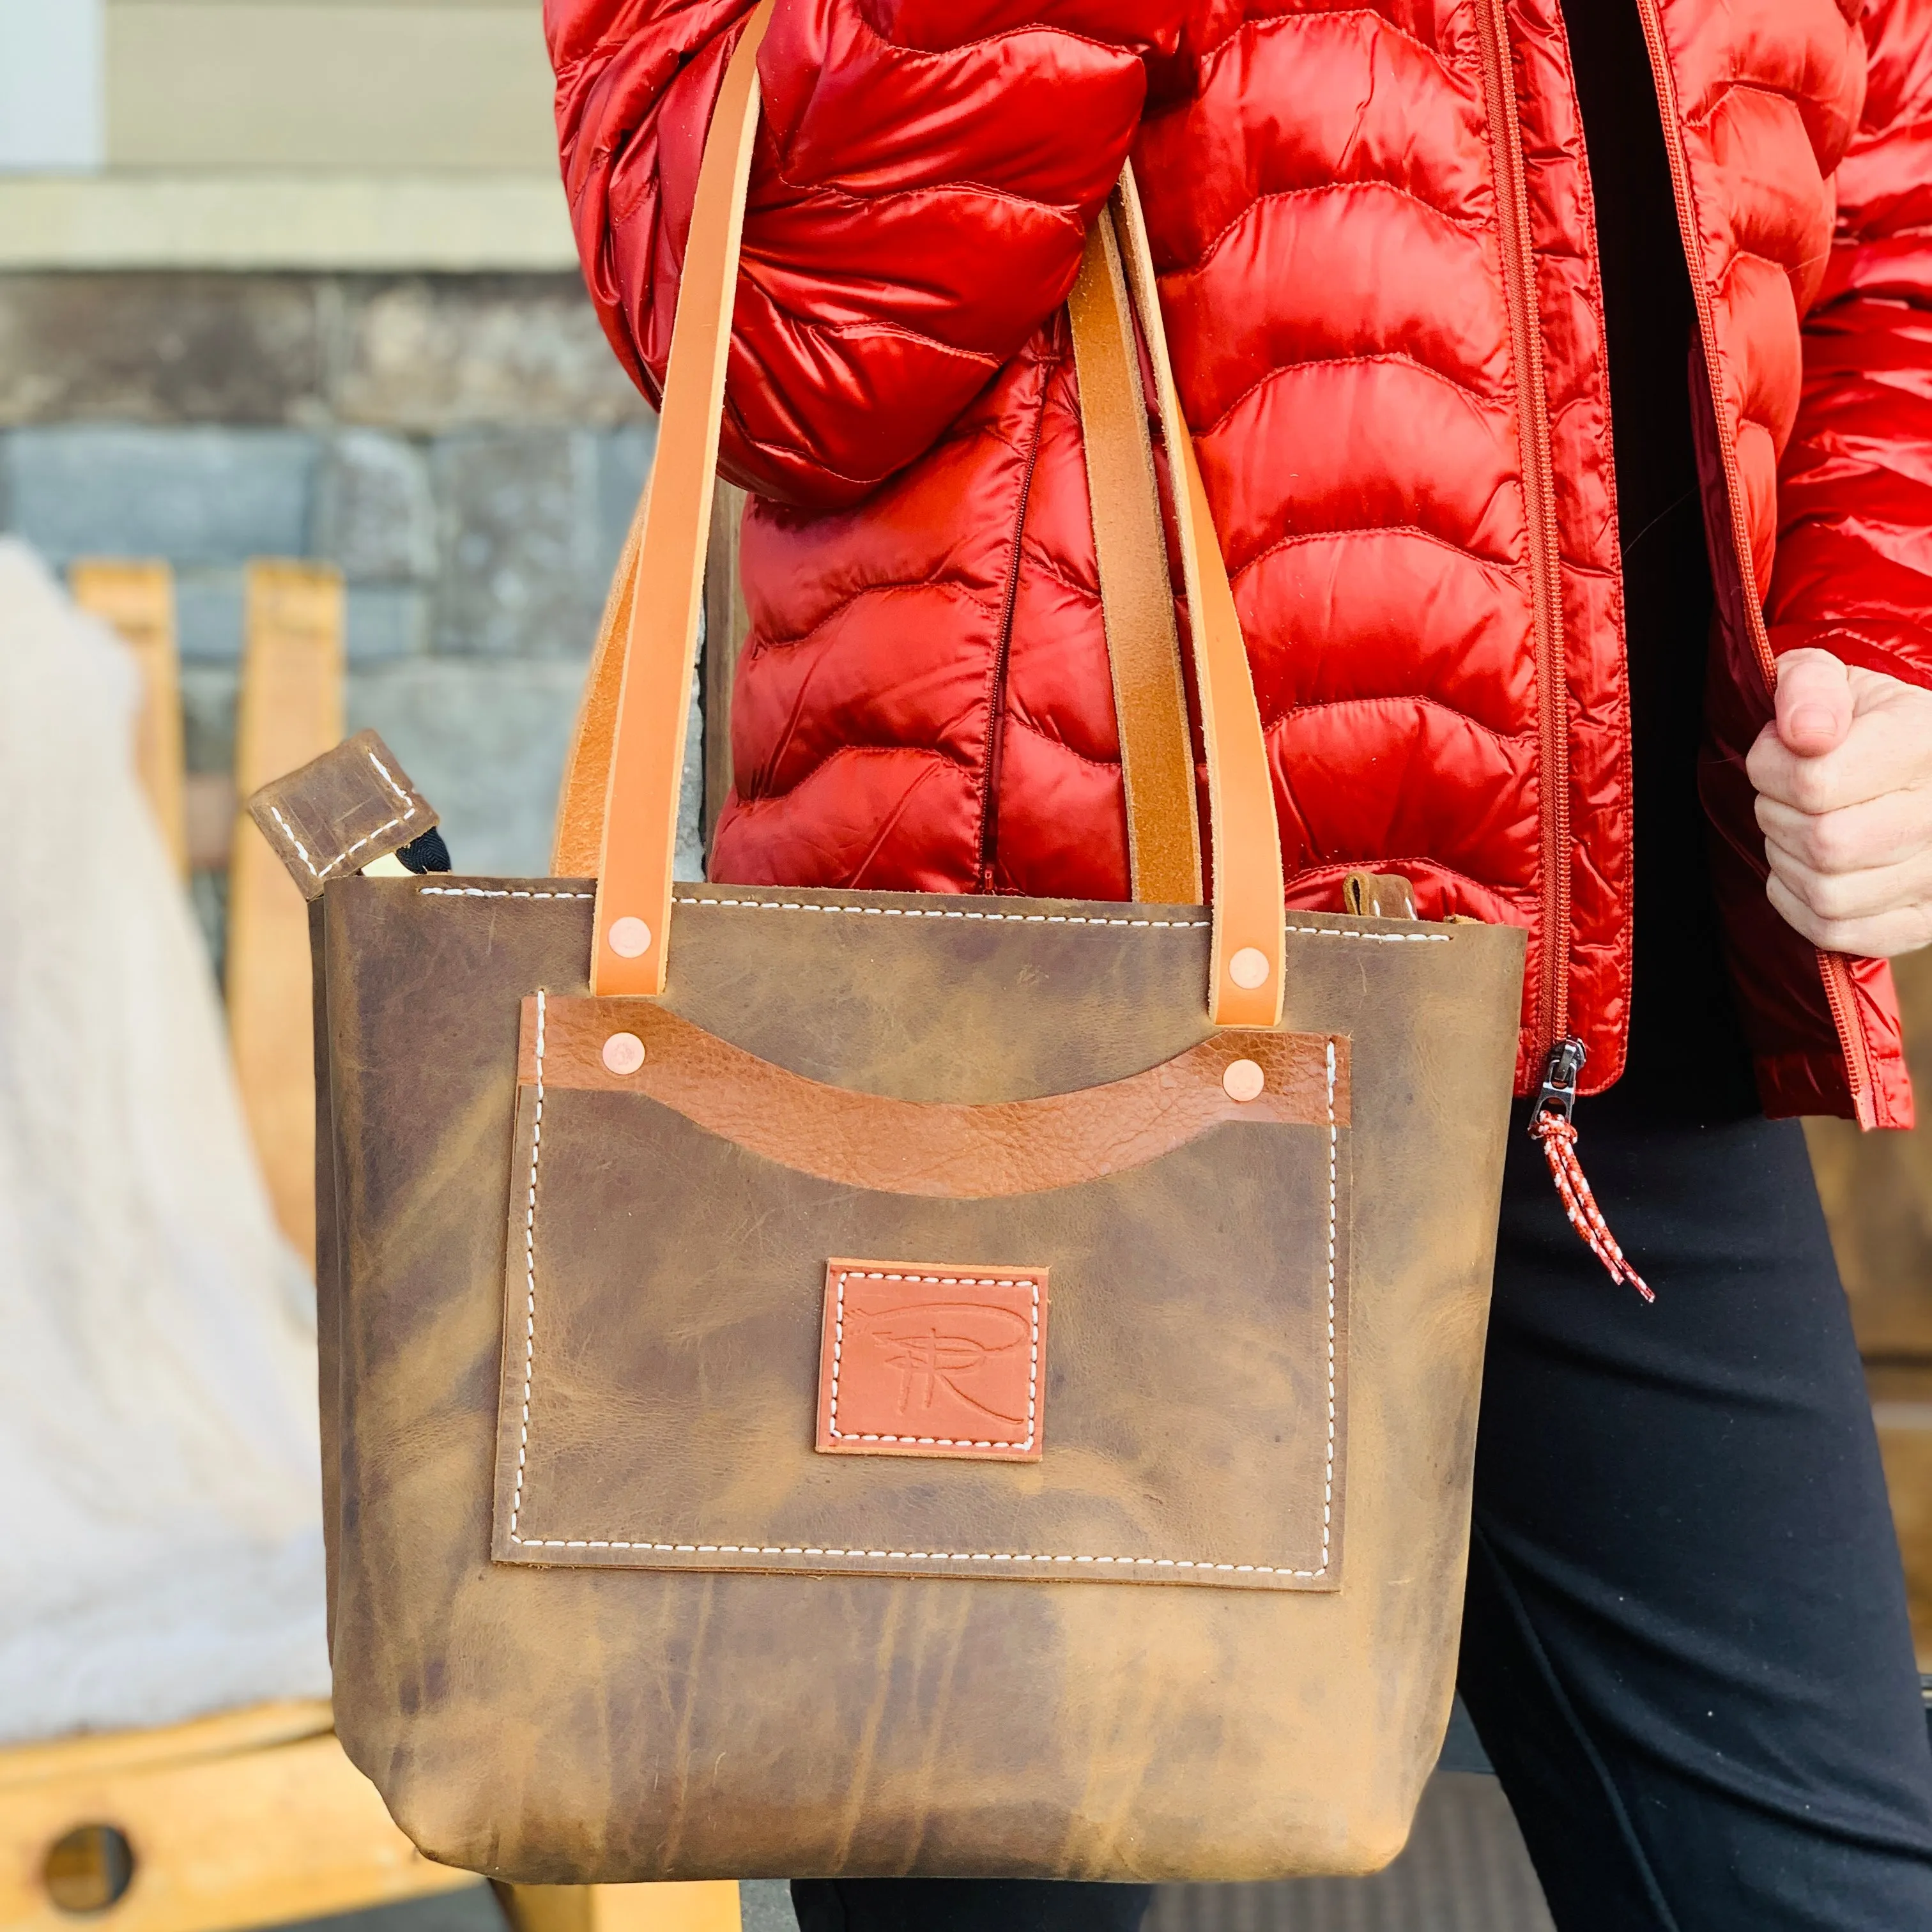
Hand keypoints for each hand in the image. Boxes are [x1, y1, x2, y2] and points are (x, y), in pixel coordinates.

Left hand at [1748, 647, 1931, 957]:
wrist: (1909, 766)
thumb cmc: (1859, 722)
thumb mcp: (1831, 679)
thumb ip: (1808, 687)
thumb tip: (1804, 734)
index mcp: (1926, 744)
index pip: (1816, 783)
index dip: (1771, 770)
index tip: (1780, 751)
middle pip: (1825, 843)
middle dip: (1779, 817)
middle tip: (1787, 795)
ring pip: (1829, 894)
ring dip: (1789, 862)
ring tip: (1802, 826)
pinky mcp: (1921, 921)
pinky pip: (1835, 932)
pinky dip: (1800, 903)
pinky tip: (1808, 868)